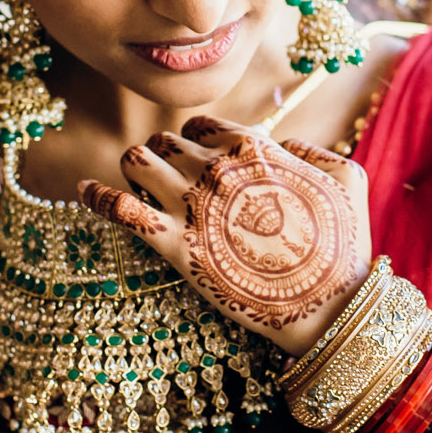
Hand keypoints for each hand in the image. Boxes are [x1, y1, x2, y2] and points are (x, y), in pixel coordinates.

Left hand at [77, 116, 372, 356]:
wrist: (329, 305)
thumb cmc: (344, 246)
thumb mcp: (346, 178)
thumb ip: (310, 150)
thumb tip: (280, 143)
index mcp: (254, 148)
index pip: (202, 126)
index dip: (195, 141)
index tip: (197, 160)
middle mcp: (217, 168)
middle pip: (165, 142)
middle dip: (162, 156)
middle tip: (167, 180)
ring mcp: (193, 206)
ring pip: (136, 161)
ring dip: (133, 169)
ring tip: (137, 186)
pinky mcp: (176, 248)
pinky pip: (119, 208)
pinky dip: (97, 196)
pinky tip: (84, 191)